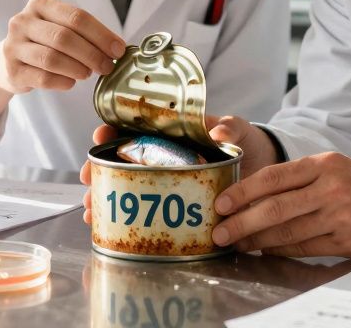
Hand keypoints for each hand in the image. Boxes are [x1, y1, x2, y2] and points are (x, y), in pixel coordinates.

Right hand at [0, 0, 125, 95]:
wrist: (6, 61)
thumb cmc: (42, 42)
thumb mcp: (59, 27)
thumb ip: (85, 33)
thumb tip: (117, 48)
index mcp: (39, 5)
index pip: (76, 17)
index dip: (101, 34)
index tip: (118, 49)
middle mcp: (22, 22)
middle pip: (64, 37)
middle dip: (92, 54)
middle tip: (107, 66)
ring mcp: (14, 46)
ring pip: (52, 58)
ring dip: (77, 68)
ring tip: (88, 73)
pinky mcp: (12, 70)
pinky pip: (43, 78)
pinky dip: (62, 81)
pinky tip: (71, 82)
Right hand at [78, 115, 281, 221]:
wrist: (262, 167)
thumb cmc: (245, 141)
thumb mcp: (238, 130)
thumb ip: (230, 128)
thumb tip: (218, 132)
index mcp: (172, 132)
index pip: (134, 126)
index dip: (113, 129)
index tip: (100, 135)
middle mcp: (162, 155)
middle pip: (120, 159)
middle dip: (98, 168)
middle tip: (88, 178)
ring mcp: (165, 179)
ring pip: (124, 185)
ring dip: (103, 196)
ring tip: (91, 210)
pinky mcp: (173, 202)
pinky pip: (143, 208)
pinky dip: (122, 216)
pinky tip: (106, 225)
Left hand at [209, 153, 350, 258]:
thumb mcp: (338, 166)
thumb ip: (303, 177)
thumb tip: (259, 194)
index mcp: (324, 164)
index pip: (273, 177)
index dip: (243, 191)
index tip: (222, 203)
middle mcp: (330, 188)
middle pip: (275, 208)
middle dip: (242, 222)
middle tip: (220, 232)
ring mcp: (339, 216)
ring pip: (287, 231)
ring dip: (257, 240)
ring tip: (238, 244)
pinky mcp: (348, 240)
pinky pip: (305, 248)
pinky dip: (281, 250)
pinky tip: (266, 250)